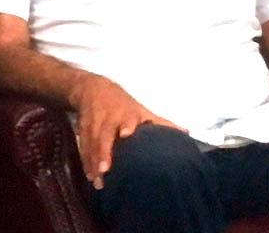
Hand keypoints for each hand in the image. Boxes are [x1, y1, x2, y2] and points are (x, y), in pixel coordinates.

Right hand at [69, 76, 184, 189]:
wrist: (93, 88)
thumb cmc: (122, 104)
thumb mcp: (141, 109)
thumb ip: (161, 123)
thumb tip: (186, 132)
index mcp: (125, 113)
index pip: (126, 118)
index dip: (127, 125)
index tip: (126, 134)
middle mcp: (109, 118)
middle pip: (104, 134)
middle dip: (103, 151)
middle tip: (105, 169)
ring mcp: (94, 124)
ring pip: (92, 144)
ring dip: (93, 162)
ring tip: (98, 180)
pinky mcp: (82, 130)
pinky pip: (83, 147)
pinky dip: (86, 162)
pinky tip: (90, 176)